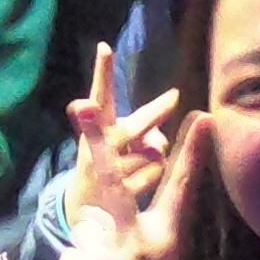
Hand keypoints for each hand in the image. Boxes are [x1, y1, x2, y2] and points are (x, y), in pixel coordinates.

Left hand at [58, 110, 207, 259]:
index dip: (191, 153)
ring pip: (86, 230)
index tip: (203, 117)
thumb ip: (143, 240)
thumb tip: (117, 219)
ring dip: (90, 253)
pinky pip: (71, 258)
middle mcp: (138, 241)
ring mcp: (106, 253)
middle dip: (97, 140)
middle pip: (112, 181)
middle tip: (82, 104)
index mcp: (167, 242)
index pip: (181, 190)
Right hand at [65, 42, 181, 212]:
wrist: (85, 211)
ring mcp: (105, 172)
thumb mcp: (115, 145)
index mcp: (95, 131)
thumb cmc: (105, 167)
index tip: (105, 48)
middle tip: (174, 96)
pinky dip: (151, 177)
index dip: (103, 75)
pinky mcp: (116, 195)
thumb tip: (160, 141)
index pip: (101, 99)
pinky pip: (152, 176)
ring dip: (153, 157)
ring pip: (151, 154)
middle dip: (152, 115)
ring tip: (134, 170)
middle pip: (130, 128)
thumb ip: (139, 134)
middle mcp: (96, 149)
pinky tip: (134, 188)